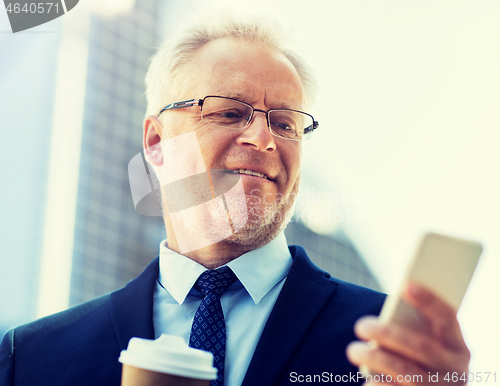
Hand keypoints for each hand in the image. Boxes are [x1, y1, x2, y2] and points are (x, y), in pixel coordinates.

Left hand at [346, 282, 469, 385]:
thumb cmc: (419, 359)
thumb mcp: (426, 344)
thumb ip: (413, 329)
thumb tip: (386, 315)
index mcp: (458, 347)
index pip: (447, 317)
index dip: (429, 300)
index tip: (406, 284)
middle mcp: (455, 370)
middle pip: (420, 346)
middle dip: (387, 334)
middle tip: (360, 326)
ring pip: (405, 372)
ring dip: (375, 358)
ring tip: (353, 350)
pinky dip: (377, 383)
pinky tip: (366, 377)